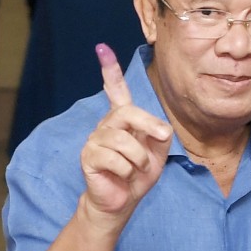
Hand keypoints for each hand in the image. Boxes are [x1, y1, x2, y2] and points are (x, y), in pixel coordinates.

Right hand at [79, 44, 171, 226]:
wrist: (121, 201)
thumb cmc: (138, 175)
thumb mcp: (157, 152)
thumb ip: (159, 135)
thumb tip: (158, 129)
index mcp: (122, 120)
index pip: (115, 90)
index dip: (109, 70)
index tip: (102, 48)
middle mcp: (106, 125)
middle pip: (127, 113)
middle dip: (149, 126)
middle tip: (162, 139)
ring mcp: (95, 140)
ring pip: (124, 142)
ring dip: (139, 160)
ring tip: (135, 169)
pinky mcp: (88, 157)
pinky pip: (116, 161)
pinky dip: (127, 173)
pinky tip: (121, 177)